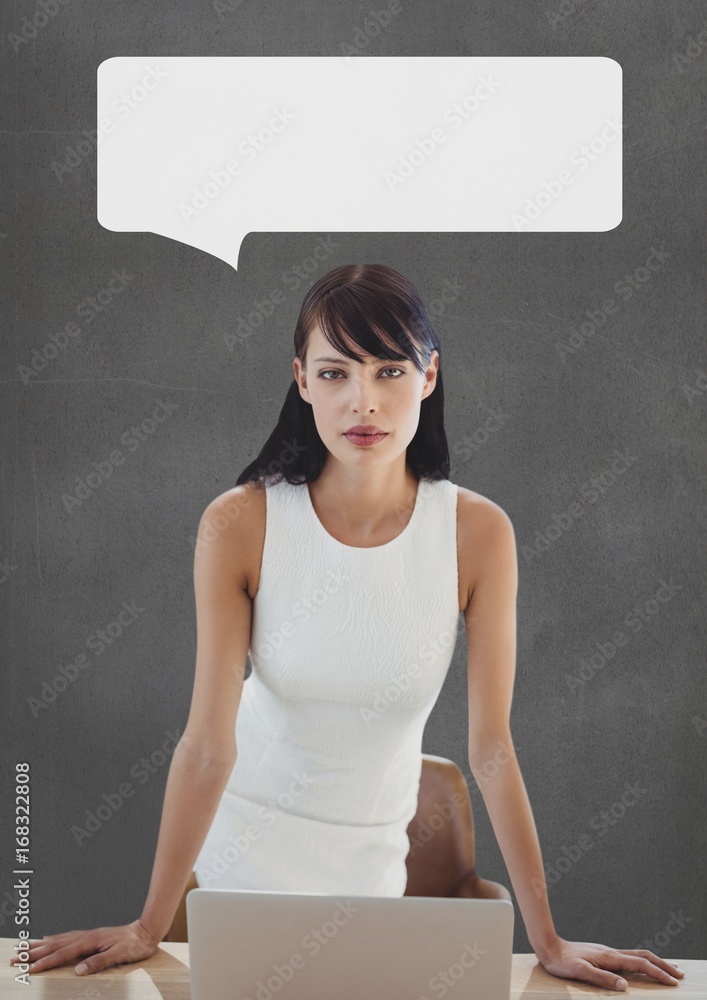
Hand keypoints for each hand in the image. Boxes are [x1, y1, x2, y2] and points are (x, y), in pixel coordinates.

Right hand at [8, 919, 158, 975]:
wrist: (146, 931)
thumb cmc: (135, 945)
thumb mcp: (119, 955)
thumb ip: (99, 962)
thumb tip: (78, 970)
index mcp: (90, 942)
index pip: (62, 954)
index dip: (45, 962)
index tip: (29, 969)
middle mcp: (86, 936)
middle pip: (55, 945)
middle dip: (34, 952)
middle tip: (16, 958)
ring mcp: (88, 935)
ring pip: (58, 940)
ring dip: (40, 945)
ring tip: (24, 948)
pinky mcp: (91, 936)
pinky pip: (66, 937)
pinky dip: (54, 939)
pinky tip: (48, 939)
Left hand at [537, 937, 685, 990]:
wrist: (549, 947)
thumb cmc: (562, 961)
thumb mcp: (580, 972)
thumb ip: (602, 979)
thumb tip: (625, 986)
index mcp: (610, 957)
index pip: (640, 965)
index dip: (658, 973)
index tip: (673, 982)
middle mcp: (611, 953)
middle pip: (644, 956)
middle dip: (663, 965)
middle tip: (679, 974)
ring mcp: (608, 953)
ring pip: (637, 955)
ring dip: (654, 962)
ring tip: (667, 969)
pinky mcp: (603, 955)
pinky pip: (628, 957)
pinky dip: (642, 962)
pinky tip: (641, 967)